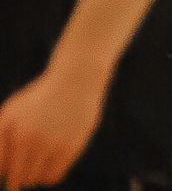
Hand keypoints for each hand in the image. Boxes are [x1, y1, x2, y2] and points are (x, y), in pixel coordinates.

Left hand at [0, 62, 107, 190]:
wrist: (77, 78)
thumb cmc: (39, 99)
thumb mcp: (12, 112)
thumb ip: (0, 141)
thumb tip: (1, 172)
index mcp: (10, 128)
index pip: (1, 169)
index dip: (6, 168)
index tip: (14, 161)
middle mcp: (27, 137)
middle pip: (16, 179)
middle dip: (19, 175)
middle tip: (28, 163)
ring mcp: (49, 143)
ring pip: (34, 180)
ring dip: (35, 174)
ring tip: (41, 157)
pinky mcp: (69, 147)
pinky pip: (52, 178)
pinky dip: (49, 174)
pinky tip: (52, 159)